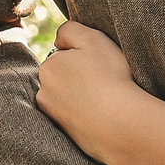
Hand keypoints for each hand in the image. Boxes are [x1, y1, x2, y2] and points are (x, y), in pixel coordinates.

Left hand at [37, 20, 140, 164]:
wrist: (120, 122)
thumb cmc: (109, 76)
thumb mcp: (92, 39)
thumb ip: (70, 30)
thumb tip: (59, 41)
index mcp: (48, 67)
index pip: (64, 55)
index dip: (84, 57)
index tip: (100, 65)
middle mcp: (43, 92)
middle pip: (64, 78)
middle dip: (79, 78)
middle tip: (104, 82)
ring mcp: (53, 116)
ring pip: (69, 99)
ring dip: (82, 97)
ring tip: (105, 100)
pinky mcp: (65, 134)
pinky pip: (76, 118)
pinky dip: (86, 115)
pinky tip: (102, 115)